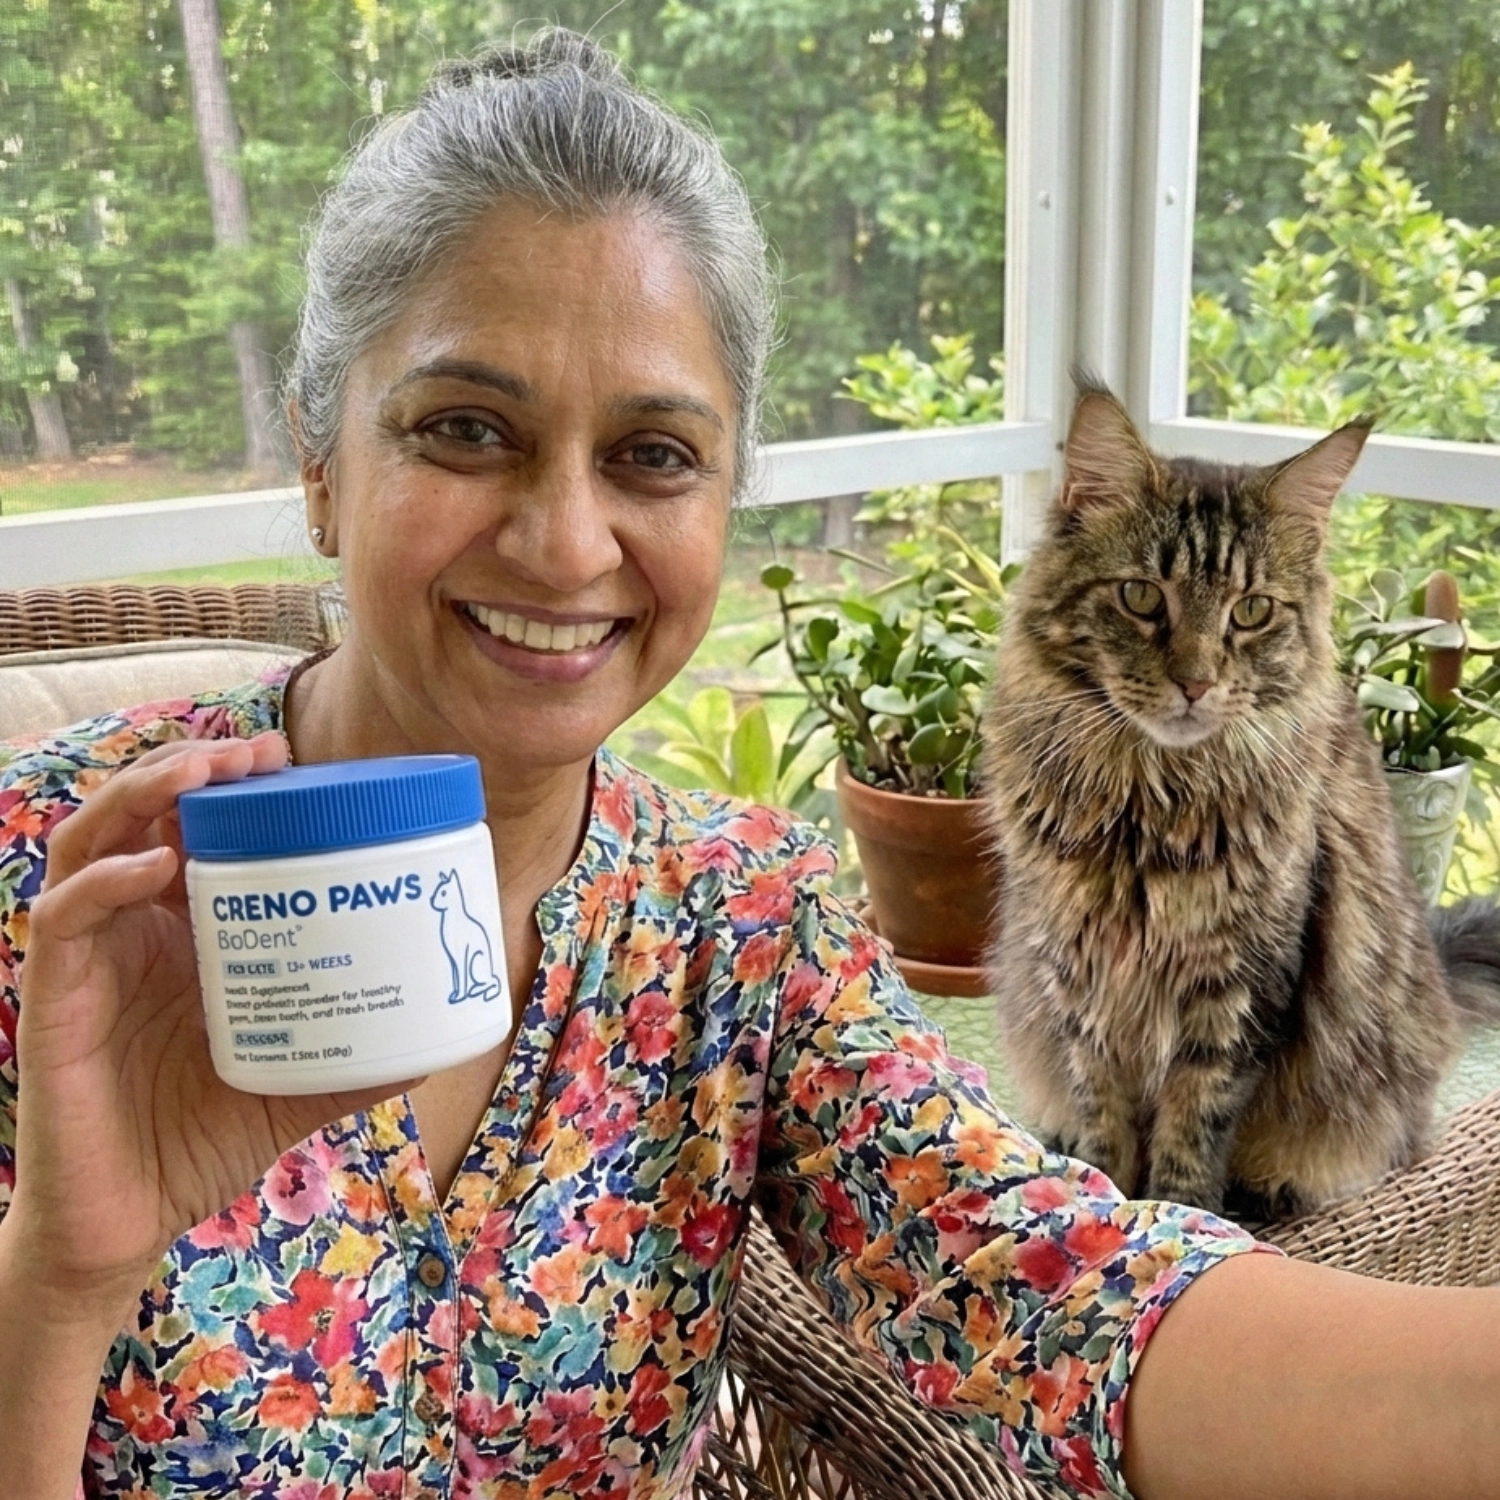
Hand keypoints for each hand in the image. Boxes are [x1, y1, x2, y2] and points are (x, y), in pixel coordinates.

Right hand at [6, 734, 413, 1321]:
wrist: (127, 1224)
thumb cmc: (202, 1141)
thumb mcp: (298, 1086)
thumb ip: (358, 1063)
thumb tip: (440, 1046)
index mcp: (184, 937)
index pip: (191, 834)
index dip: (227, 788)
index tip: (285, 759)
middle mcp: (132, 933)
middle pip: (139, 817)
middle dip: (189, 769)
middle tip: (255, 752)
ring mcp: (90, 962)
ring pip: (90, 845)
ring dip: (140, 795)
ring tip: (203, 772)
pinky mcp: (54, 1002)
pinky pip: (64, 921)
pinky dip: (105, 883)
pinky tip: (155, 867)